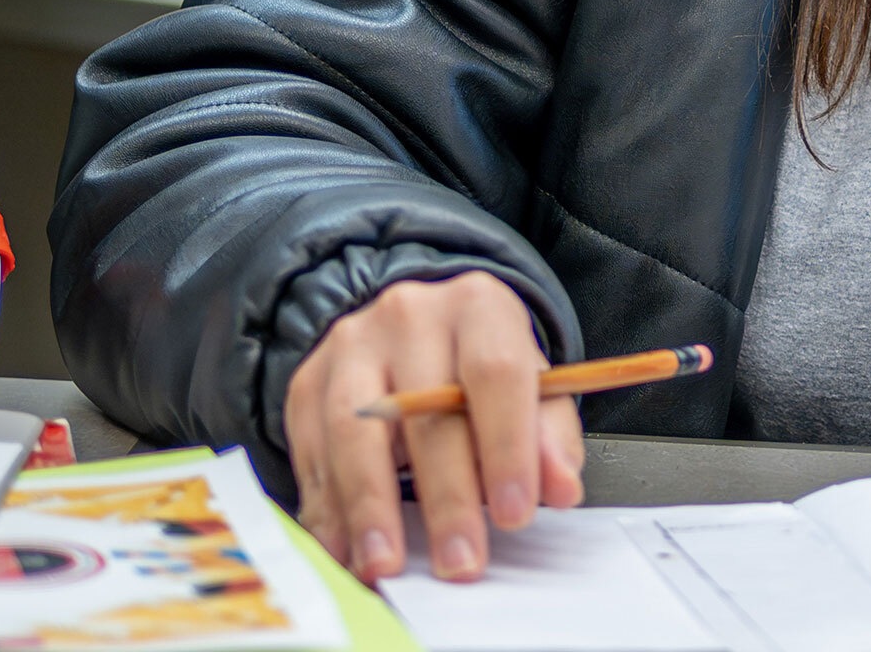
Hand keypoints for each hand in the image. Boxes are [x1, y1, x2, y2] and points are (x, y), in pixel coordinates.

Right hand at [284, 273, 584, 582]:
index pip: (495, 372)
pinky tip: (345, 550)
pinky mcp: (307, 384)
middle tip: (460, 561)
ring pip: (354, 431)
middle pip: (425, 410)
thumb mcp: (531, 386)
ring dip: (370, 508)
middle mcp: (410, 315)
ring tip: (388, 565)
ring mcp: (350, 346)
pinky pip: (312, 452)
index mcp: (478, 306)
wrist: (417, 331)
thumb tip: (562, 487)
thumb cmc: (481, 369)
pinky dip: (327, 510)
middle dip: (445, 498)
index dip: (507, 448)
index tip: (514, 514)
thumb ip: (550, 437)